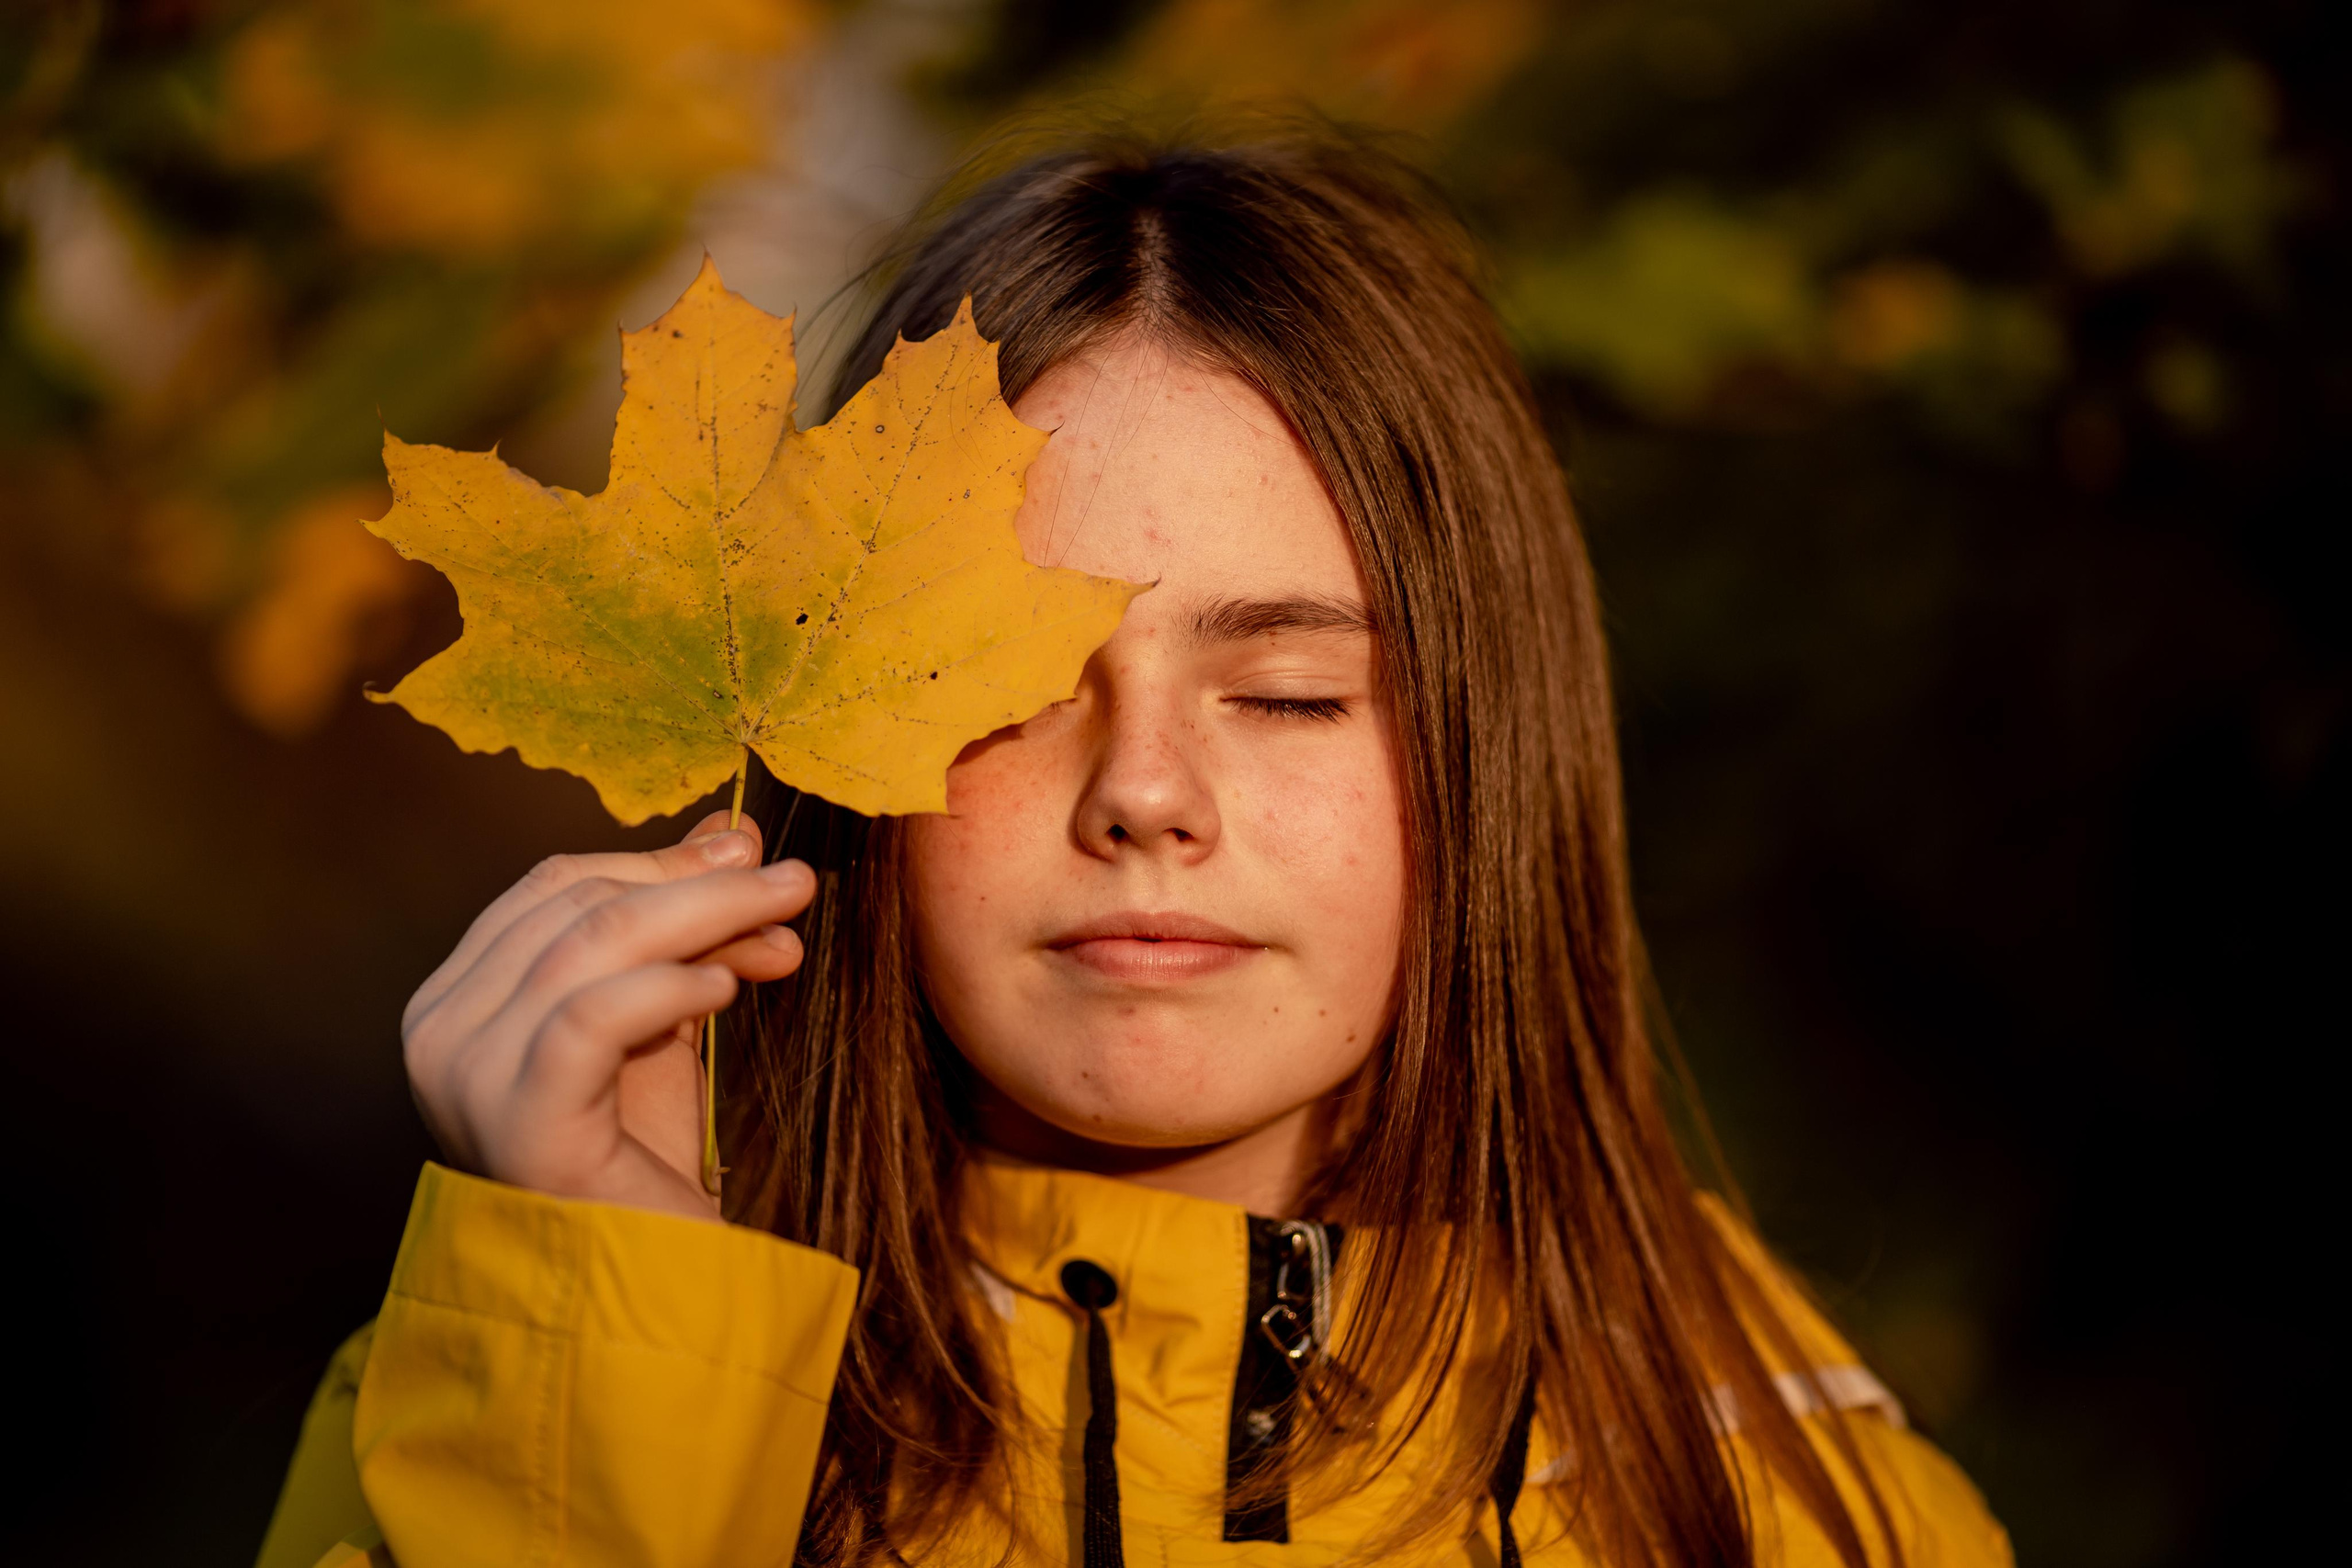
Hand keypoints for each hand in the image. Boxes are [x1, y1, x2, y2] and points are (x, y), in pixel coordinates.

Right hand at [401, 811, 813, 1220]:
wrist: (640, 1294)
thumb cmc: (642, 1162)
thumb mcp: (664, 1022)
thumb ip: (679, 931)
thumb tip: (729, 834)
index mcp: (460, 996)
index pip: (554, 887)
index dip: (661, 863)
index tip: (755, 857)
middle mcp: (441, 1029)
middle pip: (577, 907)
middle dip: (698, 887)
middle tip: (792, 883)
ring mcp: (466, 1076)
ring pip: (591, 946)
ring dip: (707, 920)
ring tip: (787, 920)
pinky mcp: (515, 1121)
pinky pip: (591, 1018)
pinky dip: (669, 988)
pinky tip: (731, 988)